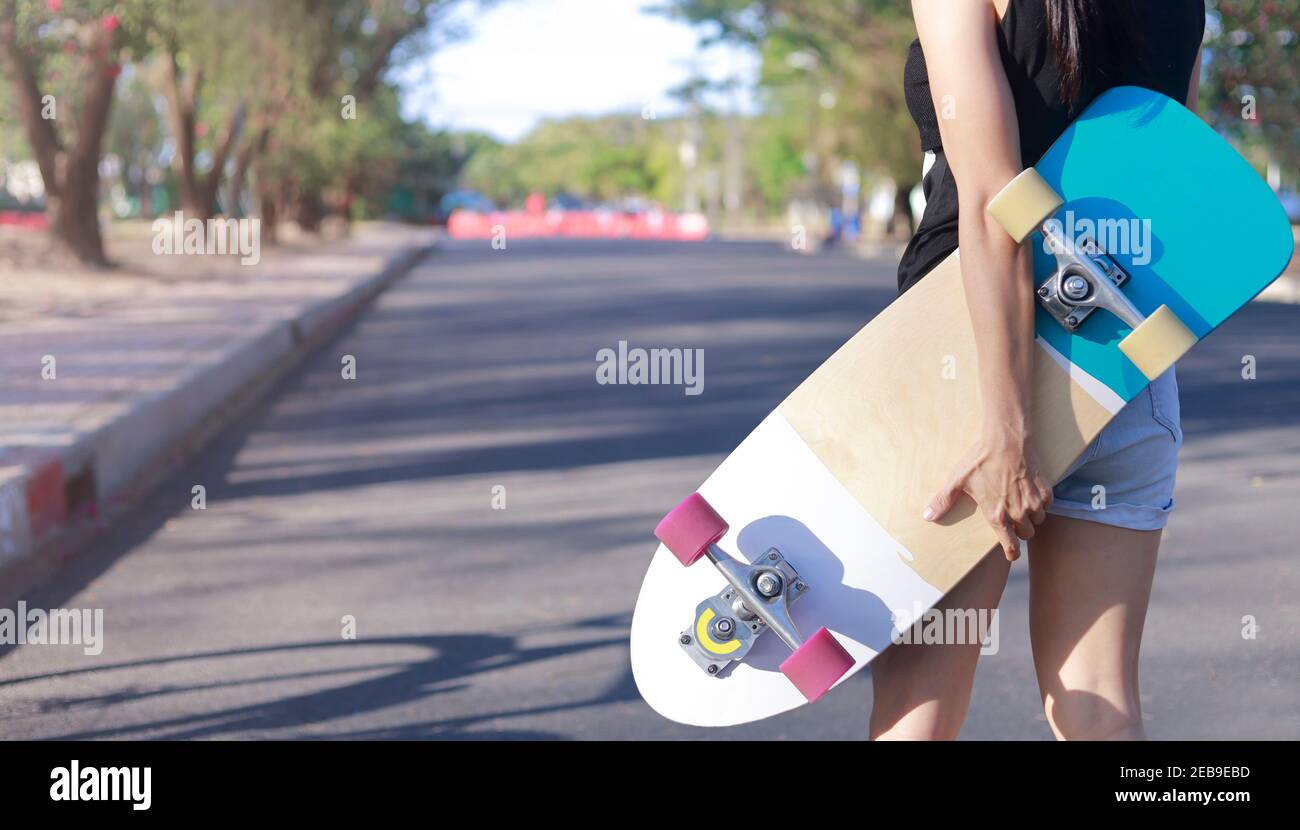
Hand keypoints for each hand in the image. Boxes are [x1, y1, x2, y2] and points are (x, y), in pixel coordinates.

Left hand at [922, 430, 1052, 560]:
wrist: (1006, 440)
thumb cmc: (980, 460)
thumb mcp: (957, 481)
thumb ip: (943, 501)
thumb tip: (927, 516)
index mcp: (997, 515)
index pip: (1011, 546)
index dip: (1012, 552)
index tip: (1011, 553)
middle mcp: (1018, 513)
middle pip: (1027, 534)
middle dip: (1021, 530)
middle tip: (1012, 517)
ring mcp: (1034, 502)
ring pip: (1038, 520)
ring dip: (1031, 516)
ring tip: (1020, 503)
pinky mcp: (1045, 490)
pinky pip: (1048, 505)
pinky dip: (1041, 502)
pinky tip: (1030, 492)